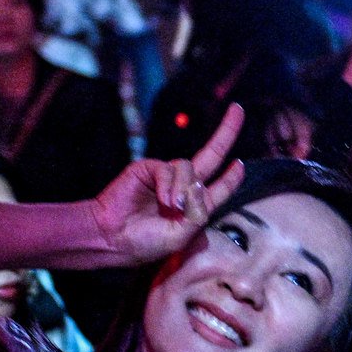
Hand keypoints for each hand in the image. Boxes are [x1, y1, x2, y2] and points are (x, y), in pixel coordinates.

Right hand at [88, 103, 246, 264]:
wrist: (112, 238)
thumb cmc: (145, 242)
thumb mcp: (181, 236)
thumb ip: (198, 212)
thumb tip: (200, 185)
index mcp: (195, 206)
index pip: (220, 186)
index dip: (232, 176)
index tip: (240, 165)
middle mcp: (183, 187)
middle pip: (211, 155)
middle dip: (226, 132)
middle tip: (238, 109)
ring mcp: (166, 176)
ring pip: (190, 167)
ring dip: (184, 188)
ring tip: (173, 207)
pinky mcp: (149, 168)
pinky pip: (169, 169)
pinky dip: (170, 185)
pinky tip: (165, 200)